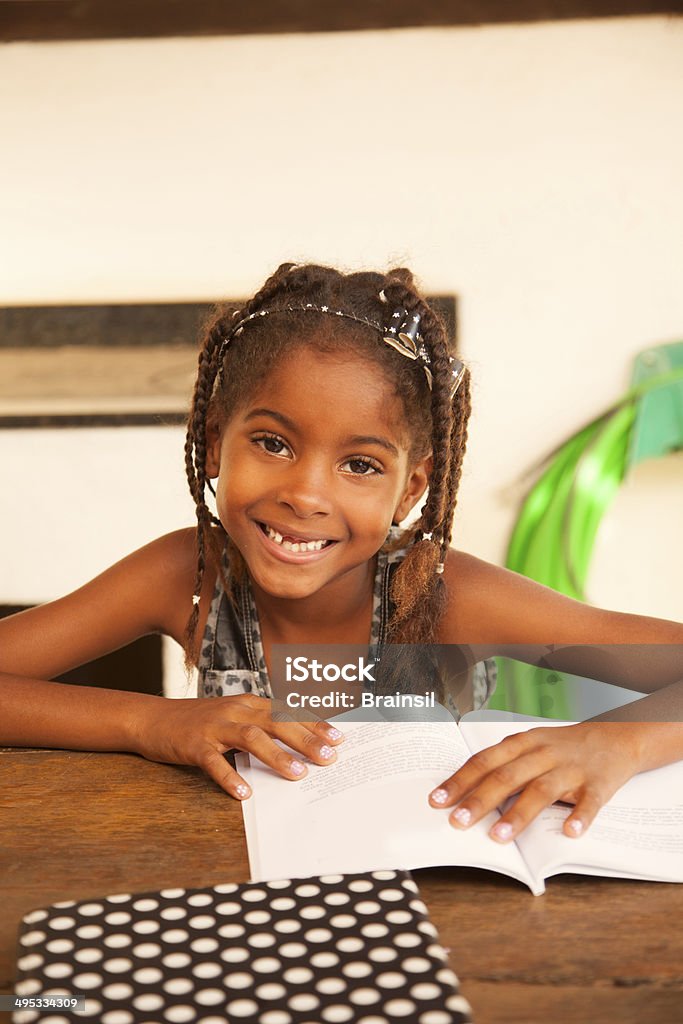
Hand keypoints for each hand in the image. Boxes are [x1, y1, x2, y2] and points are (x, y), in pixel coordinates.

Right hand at [134, 693, 343, 800]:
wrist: (151, 718)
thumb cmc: (198, 722)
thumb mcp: (232, 718)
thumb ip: (259, 729)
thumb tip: (294, 749)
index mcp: (248, 704)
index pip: (288, 712)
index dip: (314, 724)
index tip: (339, 738)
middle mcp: (235, 710)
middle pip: (277, 722)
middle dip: (306, 739)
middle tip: (329, 758)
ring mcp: (214, 727)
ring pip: (252, 738)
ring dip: (277, 756)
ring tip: (298, 775)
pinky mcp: (194, 745)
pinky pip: (215, 763)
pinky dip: (231, 778)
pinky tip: (245, 793)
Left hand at [429, 722, 642, 841]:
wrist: (615, 738)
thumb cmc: (563, 747)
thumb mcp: (531, 746)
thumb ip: (505, 767)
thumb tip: (467, 796)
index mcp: (523, 743)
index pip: (485, 761)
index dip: (460, 780)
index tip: (436, 799)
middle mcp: (544, 753)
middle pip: (507, 776)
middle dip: (480, 800)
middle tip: (458, 821)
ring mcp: (571, 769)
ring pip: (541, 791)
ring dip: (518, 815)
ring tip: (498, 837)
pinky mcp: (598, 785)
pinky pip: (588, 802)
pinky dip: (579, 817)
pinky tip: (568, 832)